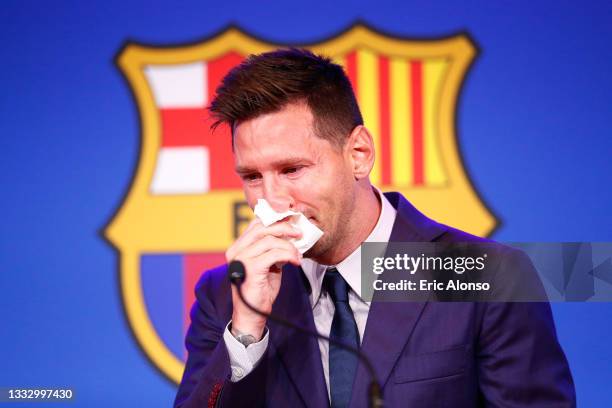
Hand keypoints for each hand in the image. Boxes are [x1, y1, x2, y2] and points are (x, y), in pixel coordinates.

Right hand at [226, 218, 301, 340]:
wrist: (252, 314)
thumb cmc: (260, 289)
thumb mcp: (267, 264)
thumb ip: (272, 248)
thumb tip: (289, 234)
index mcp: (238, 247)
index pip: (256, 224)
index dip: (275, 220)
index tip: (292, 222)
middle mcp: (236, 250)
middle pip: (262, 228)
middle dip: (284, 228)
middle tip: (298, 233)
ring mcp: (242, 258)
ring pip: (270, 240)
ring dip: (289, 246)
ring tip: (297, 255)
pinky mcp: (251, 267)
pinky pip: (274, 253)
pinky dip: (288, 255)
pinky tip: (295, 262)